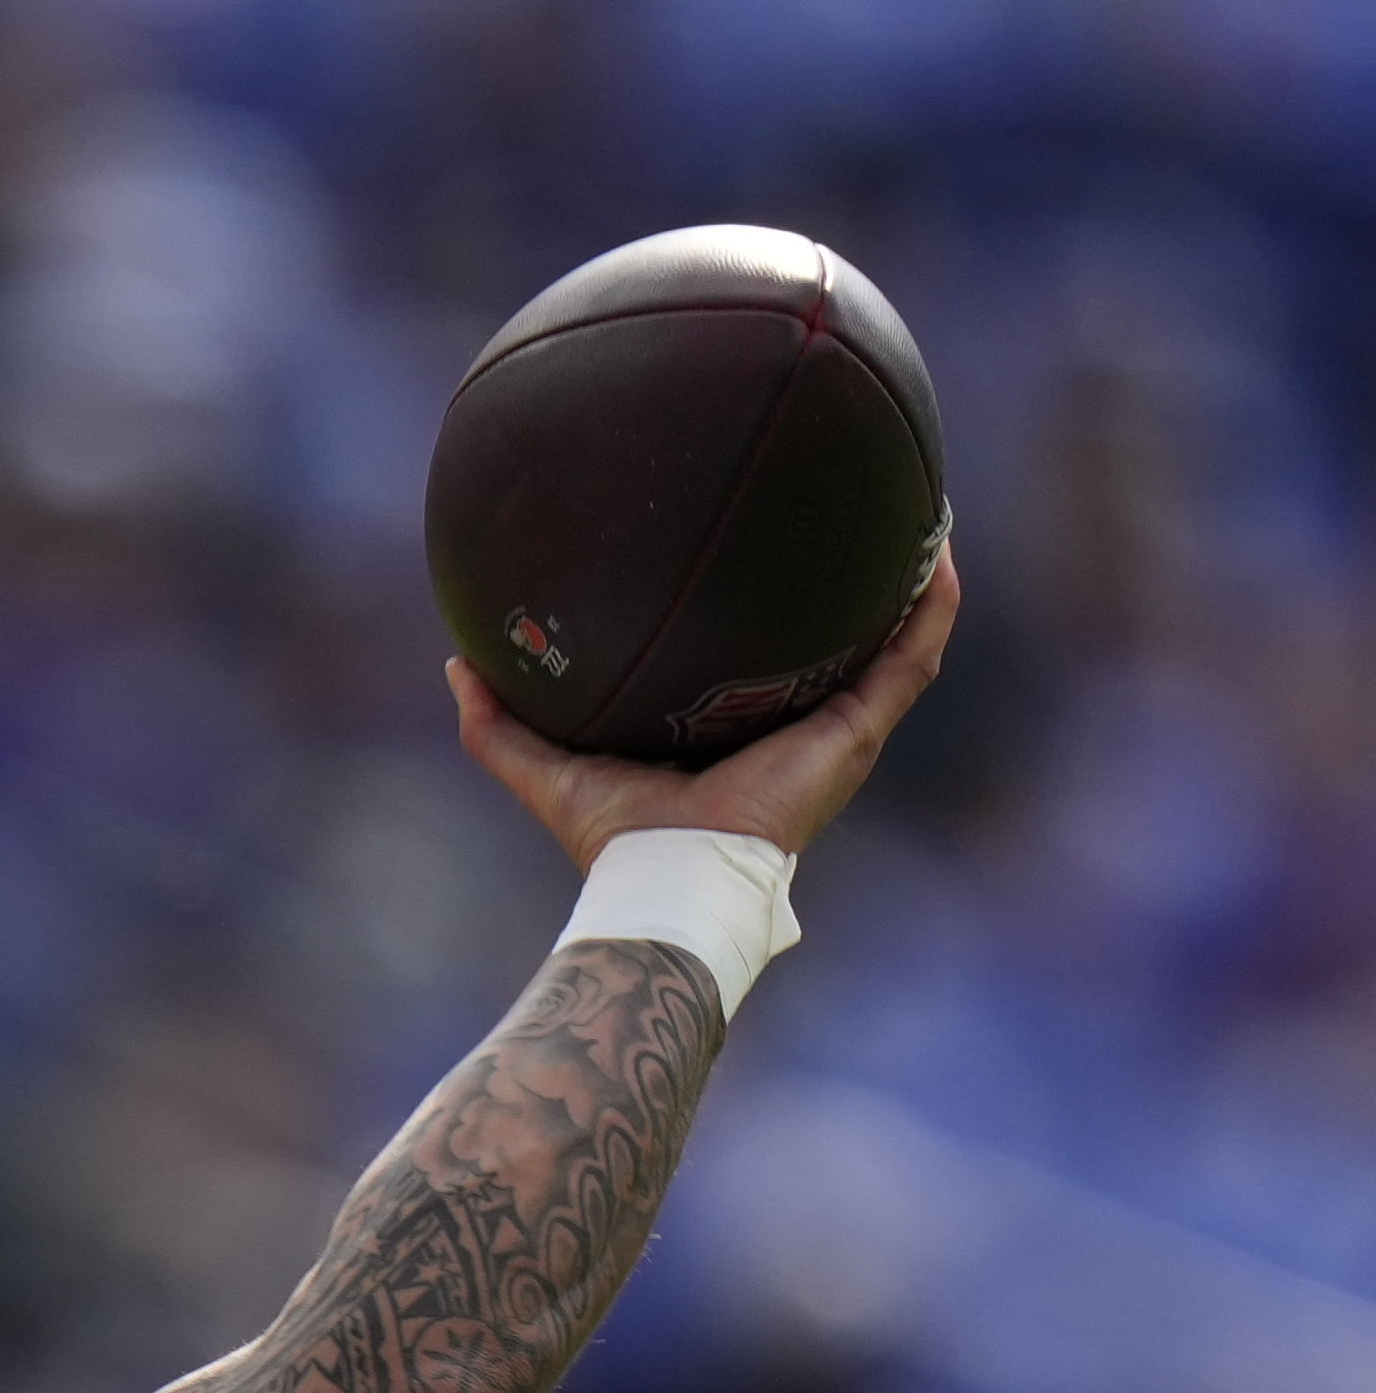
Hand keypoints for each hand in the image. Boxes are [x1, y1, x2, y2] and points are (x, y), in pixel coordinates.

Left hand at [451, 545, 960, 869]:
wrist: (668, 880)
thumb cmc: (614, 837)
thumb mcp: (544, 766)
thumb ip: (496, 723)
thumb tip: (457, 664)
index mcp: (736, 730)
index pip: (762, 664)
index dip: (770, 616)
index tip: (765, 555)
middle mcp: (795, 727)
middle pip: (835, 646)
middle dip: (849, 588)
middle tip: (850, 517)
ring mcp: (837, 729)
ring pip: (893, 642)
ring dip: (909, 582)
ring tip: (918, 512)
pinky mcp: (859, 731)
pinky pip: (913, 655)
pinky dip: (929, 604)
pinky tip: (936, 548)